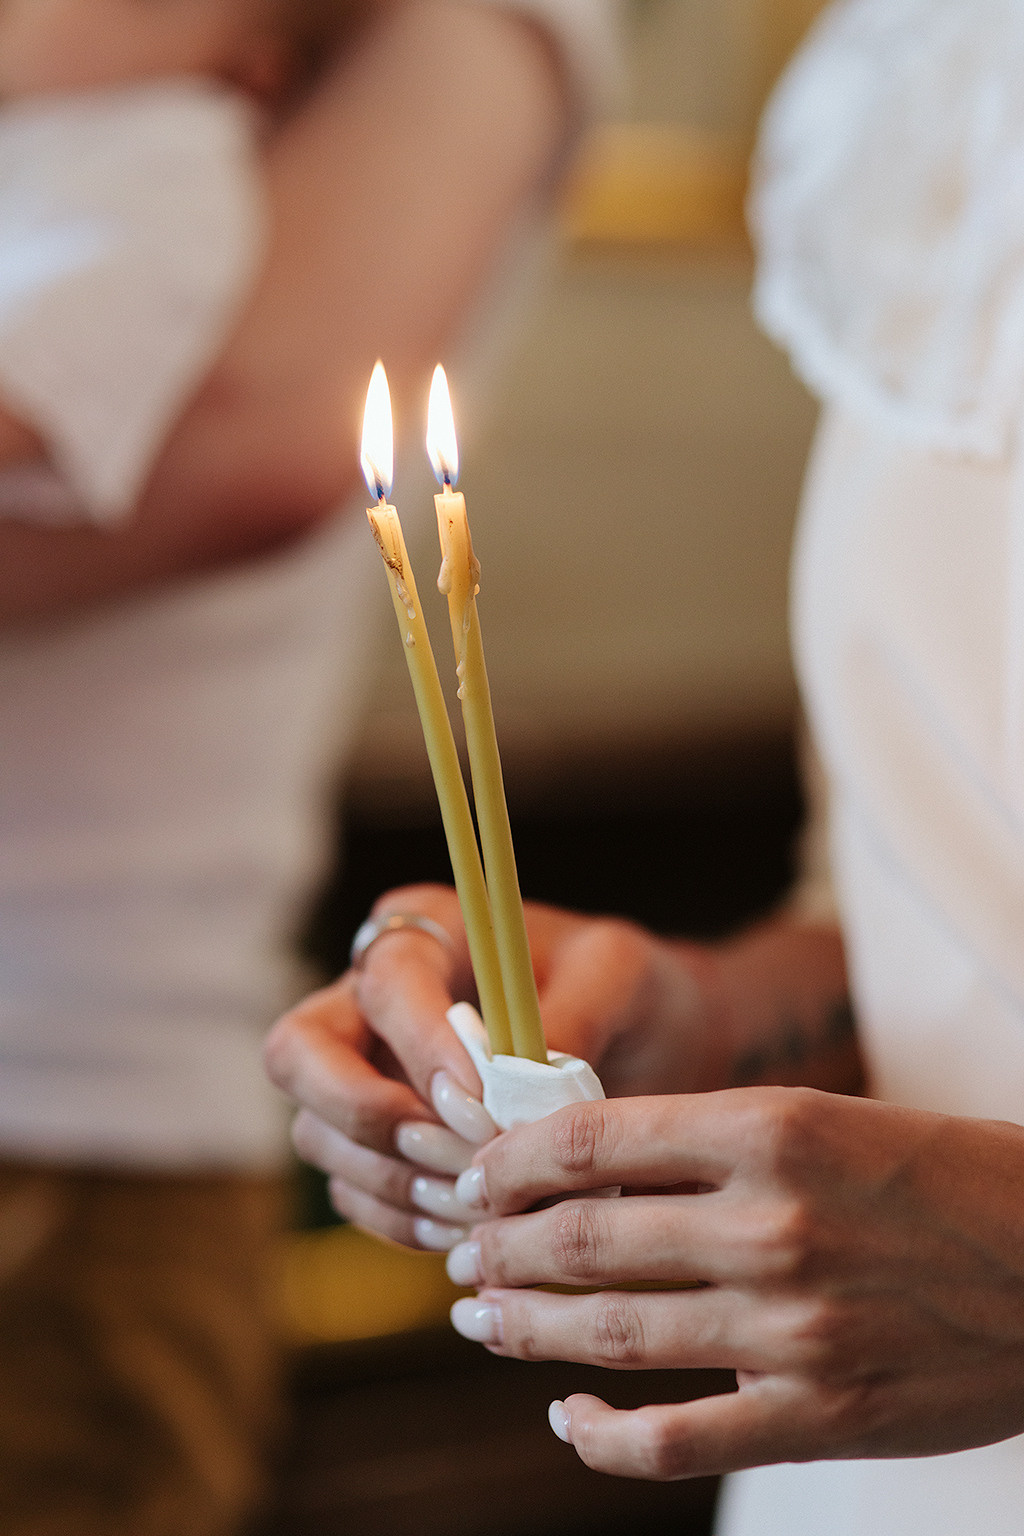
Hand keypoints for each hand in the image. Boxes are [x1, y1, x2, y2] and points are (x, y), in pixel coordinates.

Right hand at [264, 883, 718, 1248]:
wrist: (652, 1045)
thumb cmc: (627, 989)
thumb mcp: (618, 974)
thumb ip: (572, 1009)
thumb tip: (519, 1077)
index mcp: (424, 934)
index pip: (385, 981)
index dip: (420, 1044)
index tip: (483, 1103)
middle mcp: (371, 1001)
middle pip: (297, 1054)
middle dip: (361, 1115)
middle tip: (450, 1156)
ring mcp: (363, 1077)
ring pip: (317, 1134)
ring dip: (391, 1181)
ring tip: (478, 1208)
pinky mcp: (376, 1147)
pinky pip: (354, 1192)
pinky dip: (403, 1220)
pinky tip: (468, 1230)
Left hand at [445, 1088, 1023, 1478]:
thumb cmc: (940, 1178)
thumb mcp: (826, 1122)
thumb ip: (713, 1144)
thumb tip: (592, 1167)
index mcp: (770, 1128)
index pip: (594, 1139)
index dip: (513, 1159)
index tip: (478, 1173)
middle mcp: (770, 1224)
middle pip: (584, 1237)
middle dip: (500, 1245)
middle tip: (462, 1252)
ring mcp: (792, 1327)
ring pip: (609, 1332)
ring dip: (525, 1327)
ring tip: (482, 1320)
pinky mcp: (819, 1413)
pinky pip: (675, 1440)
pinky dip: (603, 1438)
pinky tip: (567, 1422)